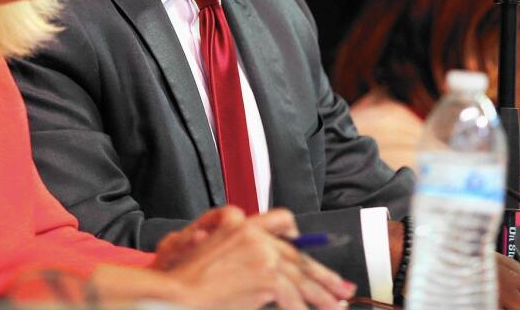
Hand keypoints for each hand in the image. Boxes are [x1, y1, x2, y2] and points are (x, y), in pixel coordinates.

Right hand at [155, 205, 354, 308]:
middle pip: (298, 255)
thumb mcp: (214, 253)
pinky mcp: (265, 276)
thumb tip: (268, 281)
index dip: (298, 239)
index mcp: (242, 225)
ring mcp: (262, 255)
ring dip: (320, 295)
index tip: (309, 255)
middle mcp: (255, 235)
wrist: (177, 292)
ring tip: (336, 307)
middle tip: (342, 288)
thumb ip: (243, 256)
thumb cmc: (188, 279)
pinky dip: (301, 309)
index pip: (281, 220)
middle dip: (322, 275)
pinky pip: (291, 297)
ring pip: (301, 277)